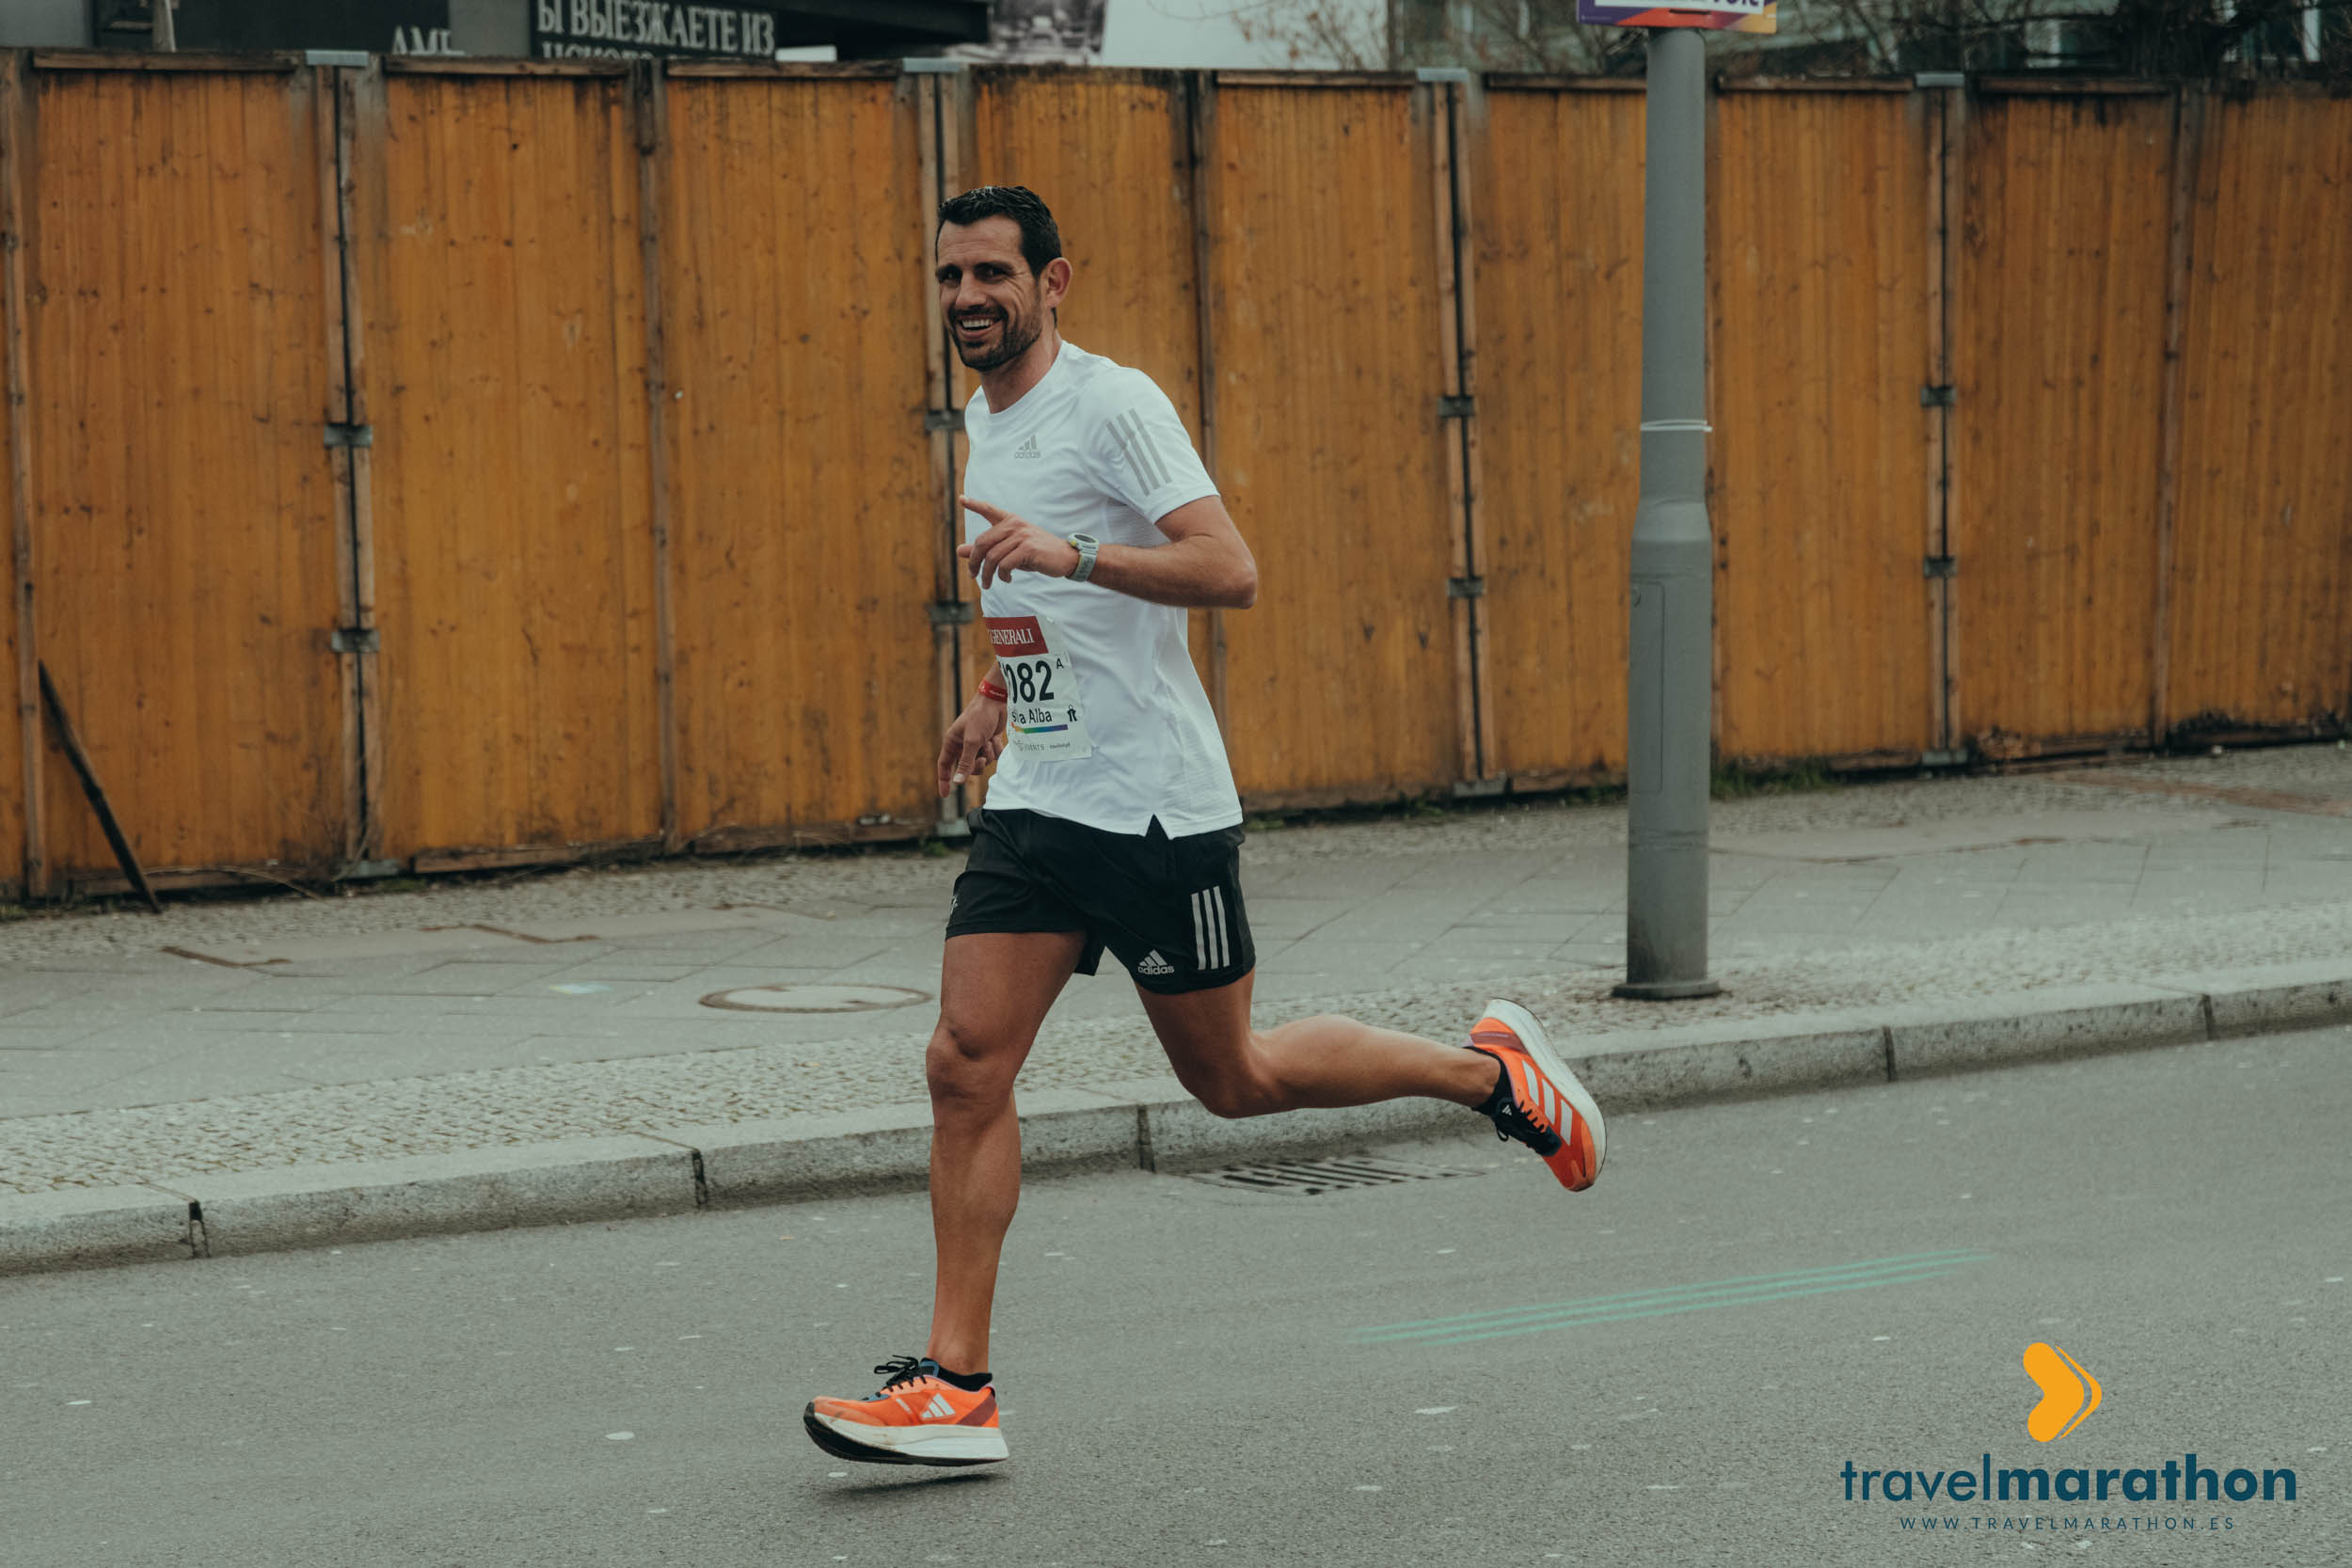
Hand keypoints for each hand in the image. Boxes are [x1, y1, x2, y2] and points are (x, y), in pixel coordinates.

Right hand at [938, 691, 1008, 795]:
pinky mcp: (990, 741)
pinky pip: (994, 755)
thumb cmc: (980, 717)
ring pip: (983, 762)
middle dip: (976, 765)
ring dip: (988, 754)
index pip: (945, 765)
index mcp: (952, 742)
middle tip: (982, 757)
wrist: (997, 701)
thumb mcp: (972, 742)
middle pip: (967, 768)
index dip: (944, 780)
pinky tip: (996, 737)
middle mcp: (963, 744)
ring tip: (989, 741)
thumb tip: (958, 781)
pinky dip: (996, 749)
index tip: (944, 795)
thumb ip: (966, 763)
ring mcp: (977, 743)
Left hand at [958, 495, 1081, 588]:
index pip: (989, 510)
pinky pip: (1005, 564)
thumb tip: (959, 550)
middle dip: (974, 562)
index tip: (961, 499)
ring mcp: (1021, 535)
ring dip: (987, 574)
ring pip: (992, 557)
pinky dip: (1002, 575)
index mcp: (1010, 521)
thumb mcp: (1010, 550)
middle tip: (972, 575)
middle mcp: (1014, 524)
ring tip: (987, 584)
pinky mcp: (1028, 548)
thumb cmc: (1036, 554)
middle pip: (982, 542)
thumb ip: (986, 549)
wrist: (1065, 558)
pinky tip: (1006, 579)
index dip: (974, 504)